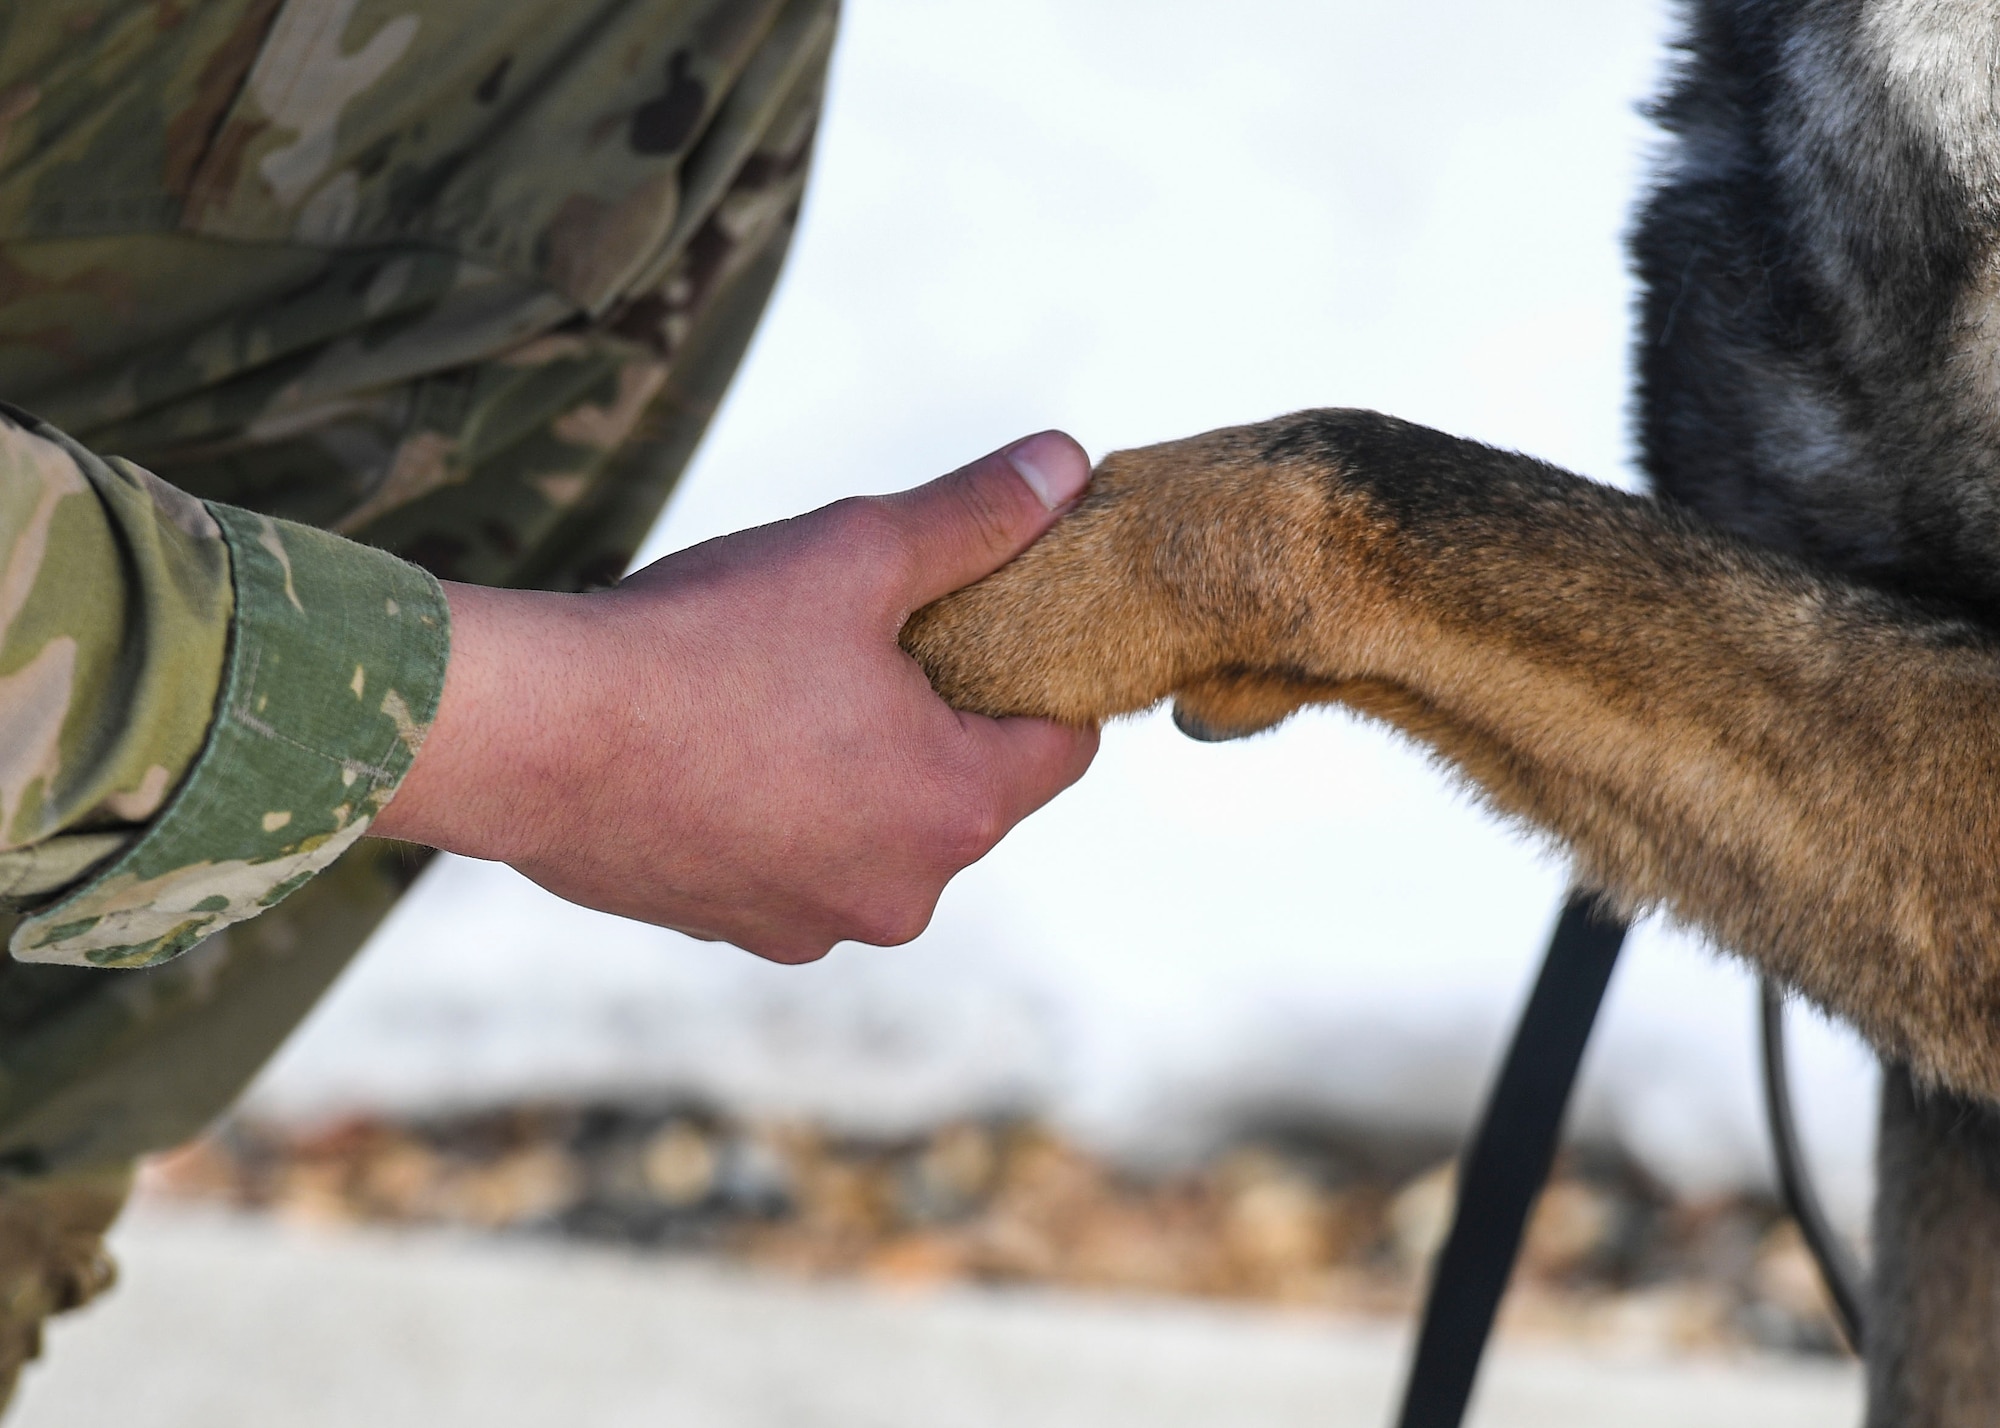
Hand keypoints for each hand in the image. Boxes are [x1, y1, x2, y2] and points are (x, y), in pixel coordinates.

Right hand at [369, 432, 1100, 961]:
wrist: (523, 737)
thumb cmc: (694, 642)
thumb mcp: (857, 552)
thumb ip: (976, 516)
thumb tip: (1066, 463)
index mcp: (954, 810)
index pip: (1063, 746)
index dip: (1038, 675)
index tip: (990, 627)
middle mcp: (901, 895)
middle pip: (969, 792)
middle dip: (940, 720)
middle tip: (871, 646)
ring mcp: (814, 927)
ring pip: (880, 832)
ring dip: (859, 771)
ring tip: (785, 693)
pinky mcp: (736, 932)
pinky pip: (799, 865)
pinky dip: (785, 814)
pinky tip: (725, 749)